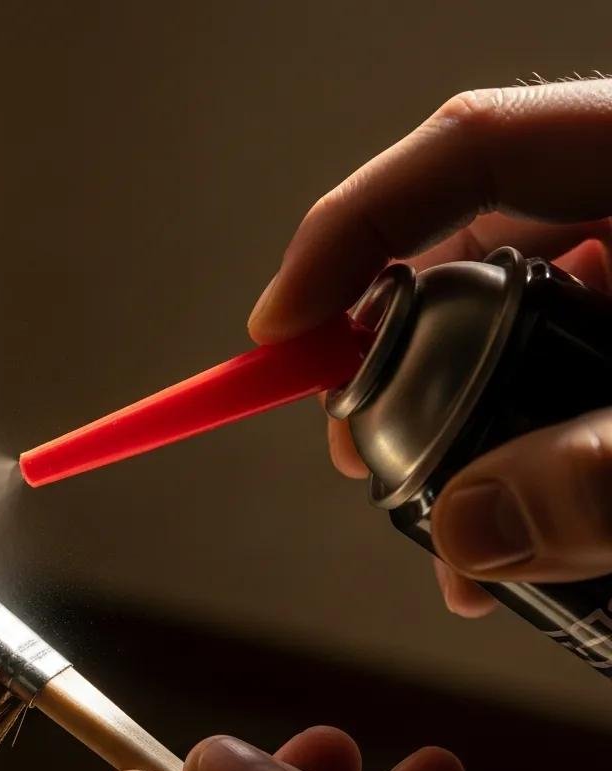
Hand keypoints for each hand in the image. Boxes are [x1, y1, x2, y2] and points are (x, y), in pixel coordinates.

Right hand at [247, 80, 611, 616]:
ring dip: (452, 437)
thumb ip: (607, 472)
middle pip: (468, 254)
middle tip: (358, 452)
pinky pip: (552, 393)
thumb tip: (469, 538)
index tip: (275, 328)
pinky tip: (507, 540)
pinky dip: (516, 467)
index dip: (354, 228)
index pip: (474, 148)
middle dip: (392, 360)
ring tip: (441, 528)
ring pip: (502, 340)